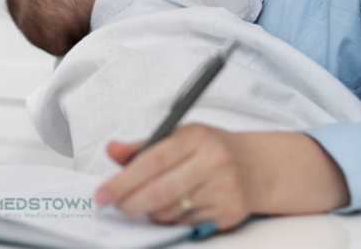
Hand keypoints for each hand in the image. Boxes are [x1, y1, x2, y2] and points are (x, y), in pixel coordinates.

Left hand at [93, 125, 348, 230]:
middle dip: (130, 202)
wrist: (257, 166)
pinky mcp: (229, 213)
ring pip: (171, 210)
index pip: (152, 159)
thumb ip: (143, 146)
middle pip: (161, 189)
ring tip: (143, 204)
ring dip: (149, 212)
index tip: (103, 193)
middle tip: (113, 206)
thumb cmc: (210, 149)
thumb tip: (111, 150)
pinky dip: (170, 220)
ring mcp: (224, 188)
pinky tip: (169, 209)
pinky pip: (186, 224)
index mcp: (196, 136)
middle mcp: (213, 161)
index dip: (123, 179)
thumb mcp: (179, 136)